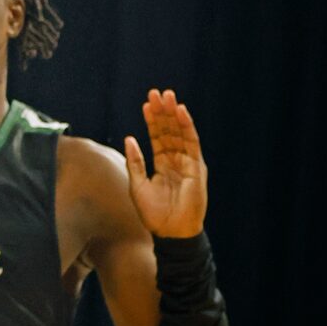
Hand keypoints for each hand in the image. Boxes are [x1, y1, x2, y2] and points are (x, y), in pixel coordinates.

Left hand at [123, 89, 206, 238]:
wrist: (170, 232)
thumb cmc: (154, 213)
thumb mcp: (137, 184)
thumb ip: (134, 161)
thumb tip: (129, 138)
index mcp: (163, 164)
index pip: (158, 137)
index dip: (151, 121)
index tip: (145, 104)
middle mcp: (176, 161)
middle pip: (169, 131)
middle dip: (162, 112)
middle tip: (155, 93)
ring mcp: (187, 163)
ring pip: (180, 133)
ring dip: (173, 114)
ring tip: (166, 96)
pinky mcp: (197, 168)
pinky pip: (192, 143)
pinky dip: (187, 126)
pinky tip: (180, 111)